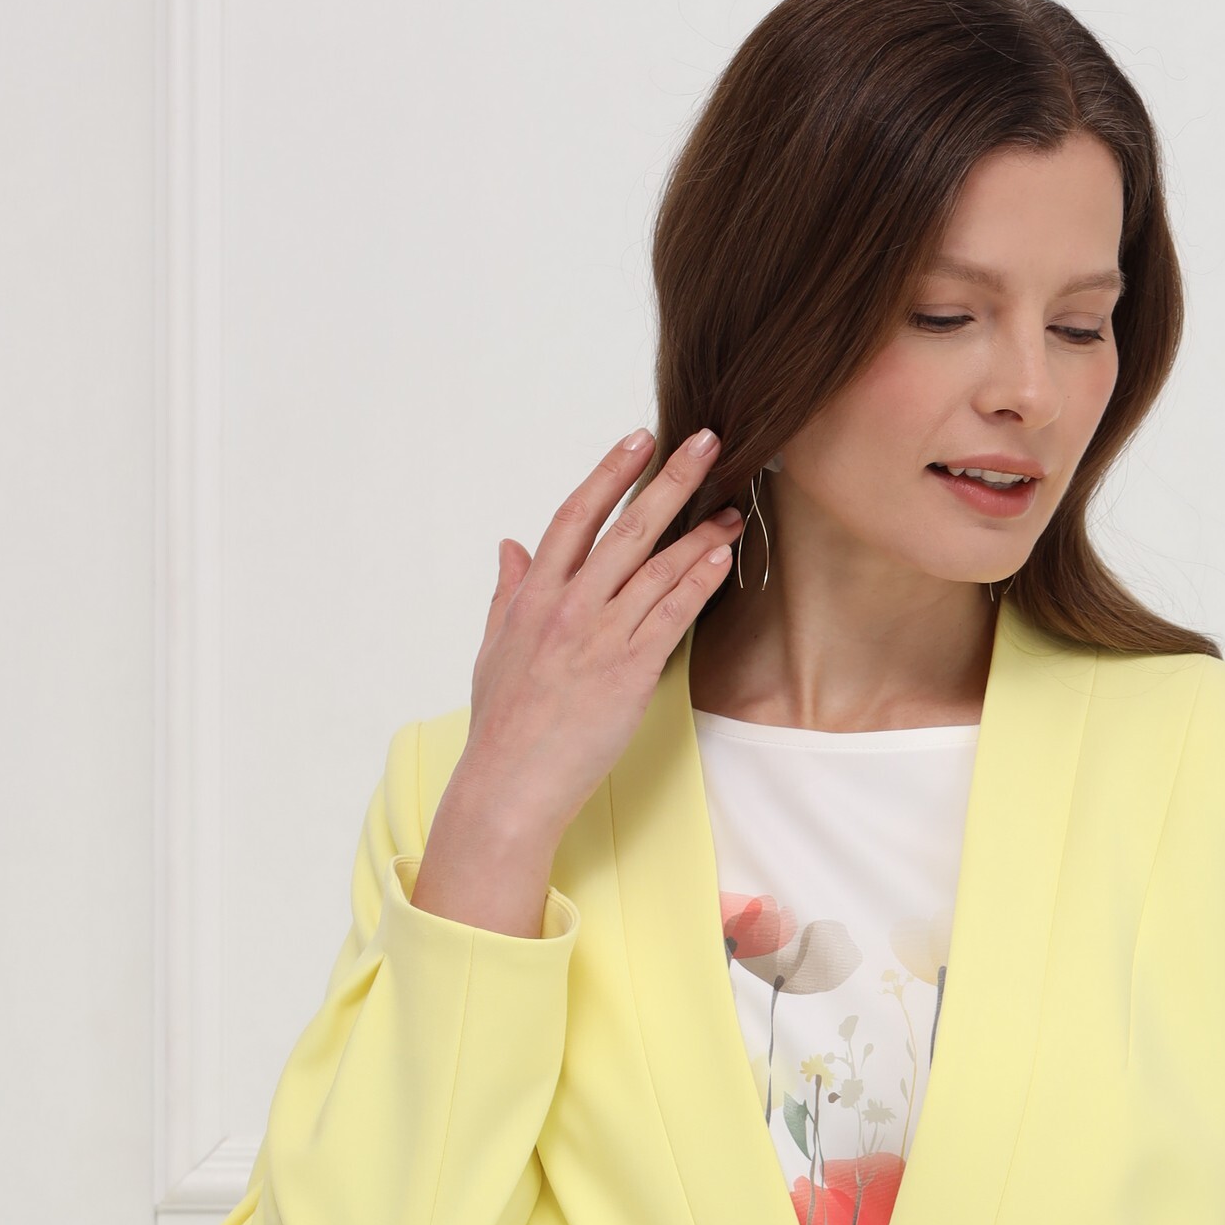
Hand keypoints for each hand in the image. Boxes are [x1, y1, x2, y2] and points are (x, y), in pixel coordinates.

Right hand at [448, 426, 742, 854]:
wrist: (510, 783)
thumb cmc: (502, 724)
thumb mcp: (493, 648)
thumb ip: (508, 592)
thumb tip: (509, 546)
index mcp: (534, 596)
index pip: (575, 516)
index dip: (610, 473)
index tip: (640, 440)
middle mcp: (567, 606)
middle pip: (626, 528)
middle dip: (669, 480)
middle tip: (705, 443)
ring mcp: (598, 637)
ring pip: (656, 568)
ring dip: (699, 532)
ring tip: (732, 509)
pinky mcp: (627, 672)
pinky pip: (671, 615)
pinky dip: (697, 583)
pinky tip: (720, 558)